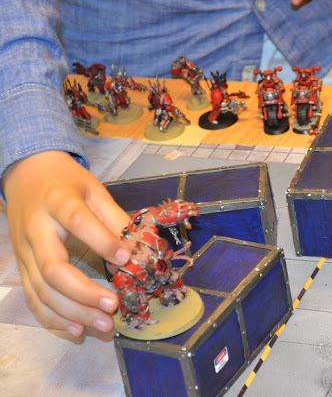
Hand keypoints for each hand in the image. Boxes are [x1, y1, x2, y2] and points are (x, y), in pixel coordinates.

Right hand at [2, 151, 130, 335]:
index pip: (78, 222)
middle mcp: (36, 230)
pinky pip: (32, 298)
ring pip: (42, 290)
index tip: (126, 259)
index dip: (102, 242)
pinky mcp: (21, 266)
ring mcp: (24, 251)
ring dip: (73, 312)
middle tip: (114, 307)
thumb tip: (139, 248)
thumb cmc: (67, 183)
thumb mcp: (94, 190)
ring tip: (103, 325)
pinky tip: (77, 329)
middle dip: (84, 293)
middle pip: (53, 268)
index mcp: (58, 202)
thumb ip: (115, 217)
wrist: (27, 175)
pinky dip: (53, 318)